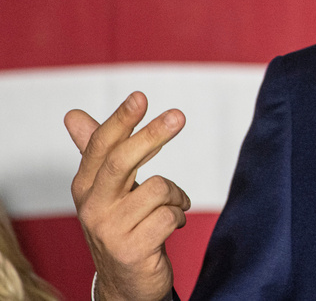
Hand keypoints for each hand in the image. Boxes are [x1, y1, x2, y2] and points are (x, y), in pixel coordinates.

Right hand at [65, 91, 190, 300]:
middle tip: (179, 115)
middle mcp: (93, 207)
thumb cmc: (120, 224)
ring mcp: (110, 231)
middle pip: (122, 161)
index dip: (120, 120)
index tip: (140, 96)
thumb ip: (97, 151)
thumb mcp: (106, 189)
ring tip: (172, 206)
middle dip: (152, 134)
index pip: (101, 146)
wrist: (125, 282)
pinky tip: (172, 226)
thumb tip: (72, 115)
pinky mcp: (132, 250)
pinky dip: (179, 216)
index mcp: (86, 186)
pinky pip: (170, 216)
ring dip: (175, 195)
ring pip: (158, 189)